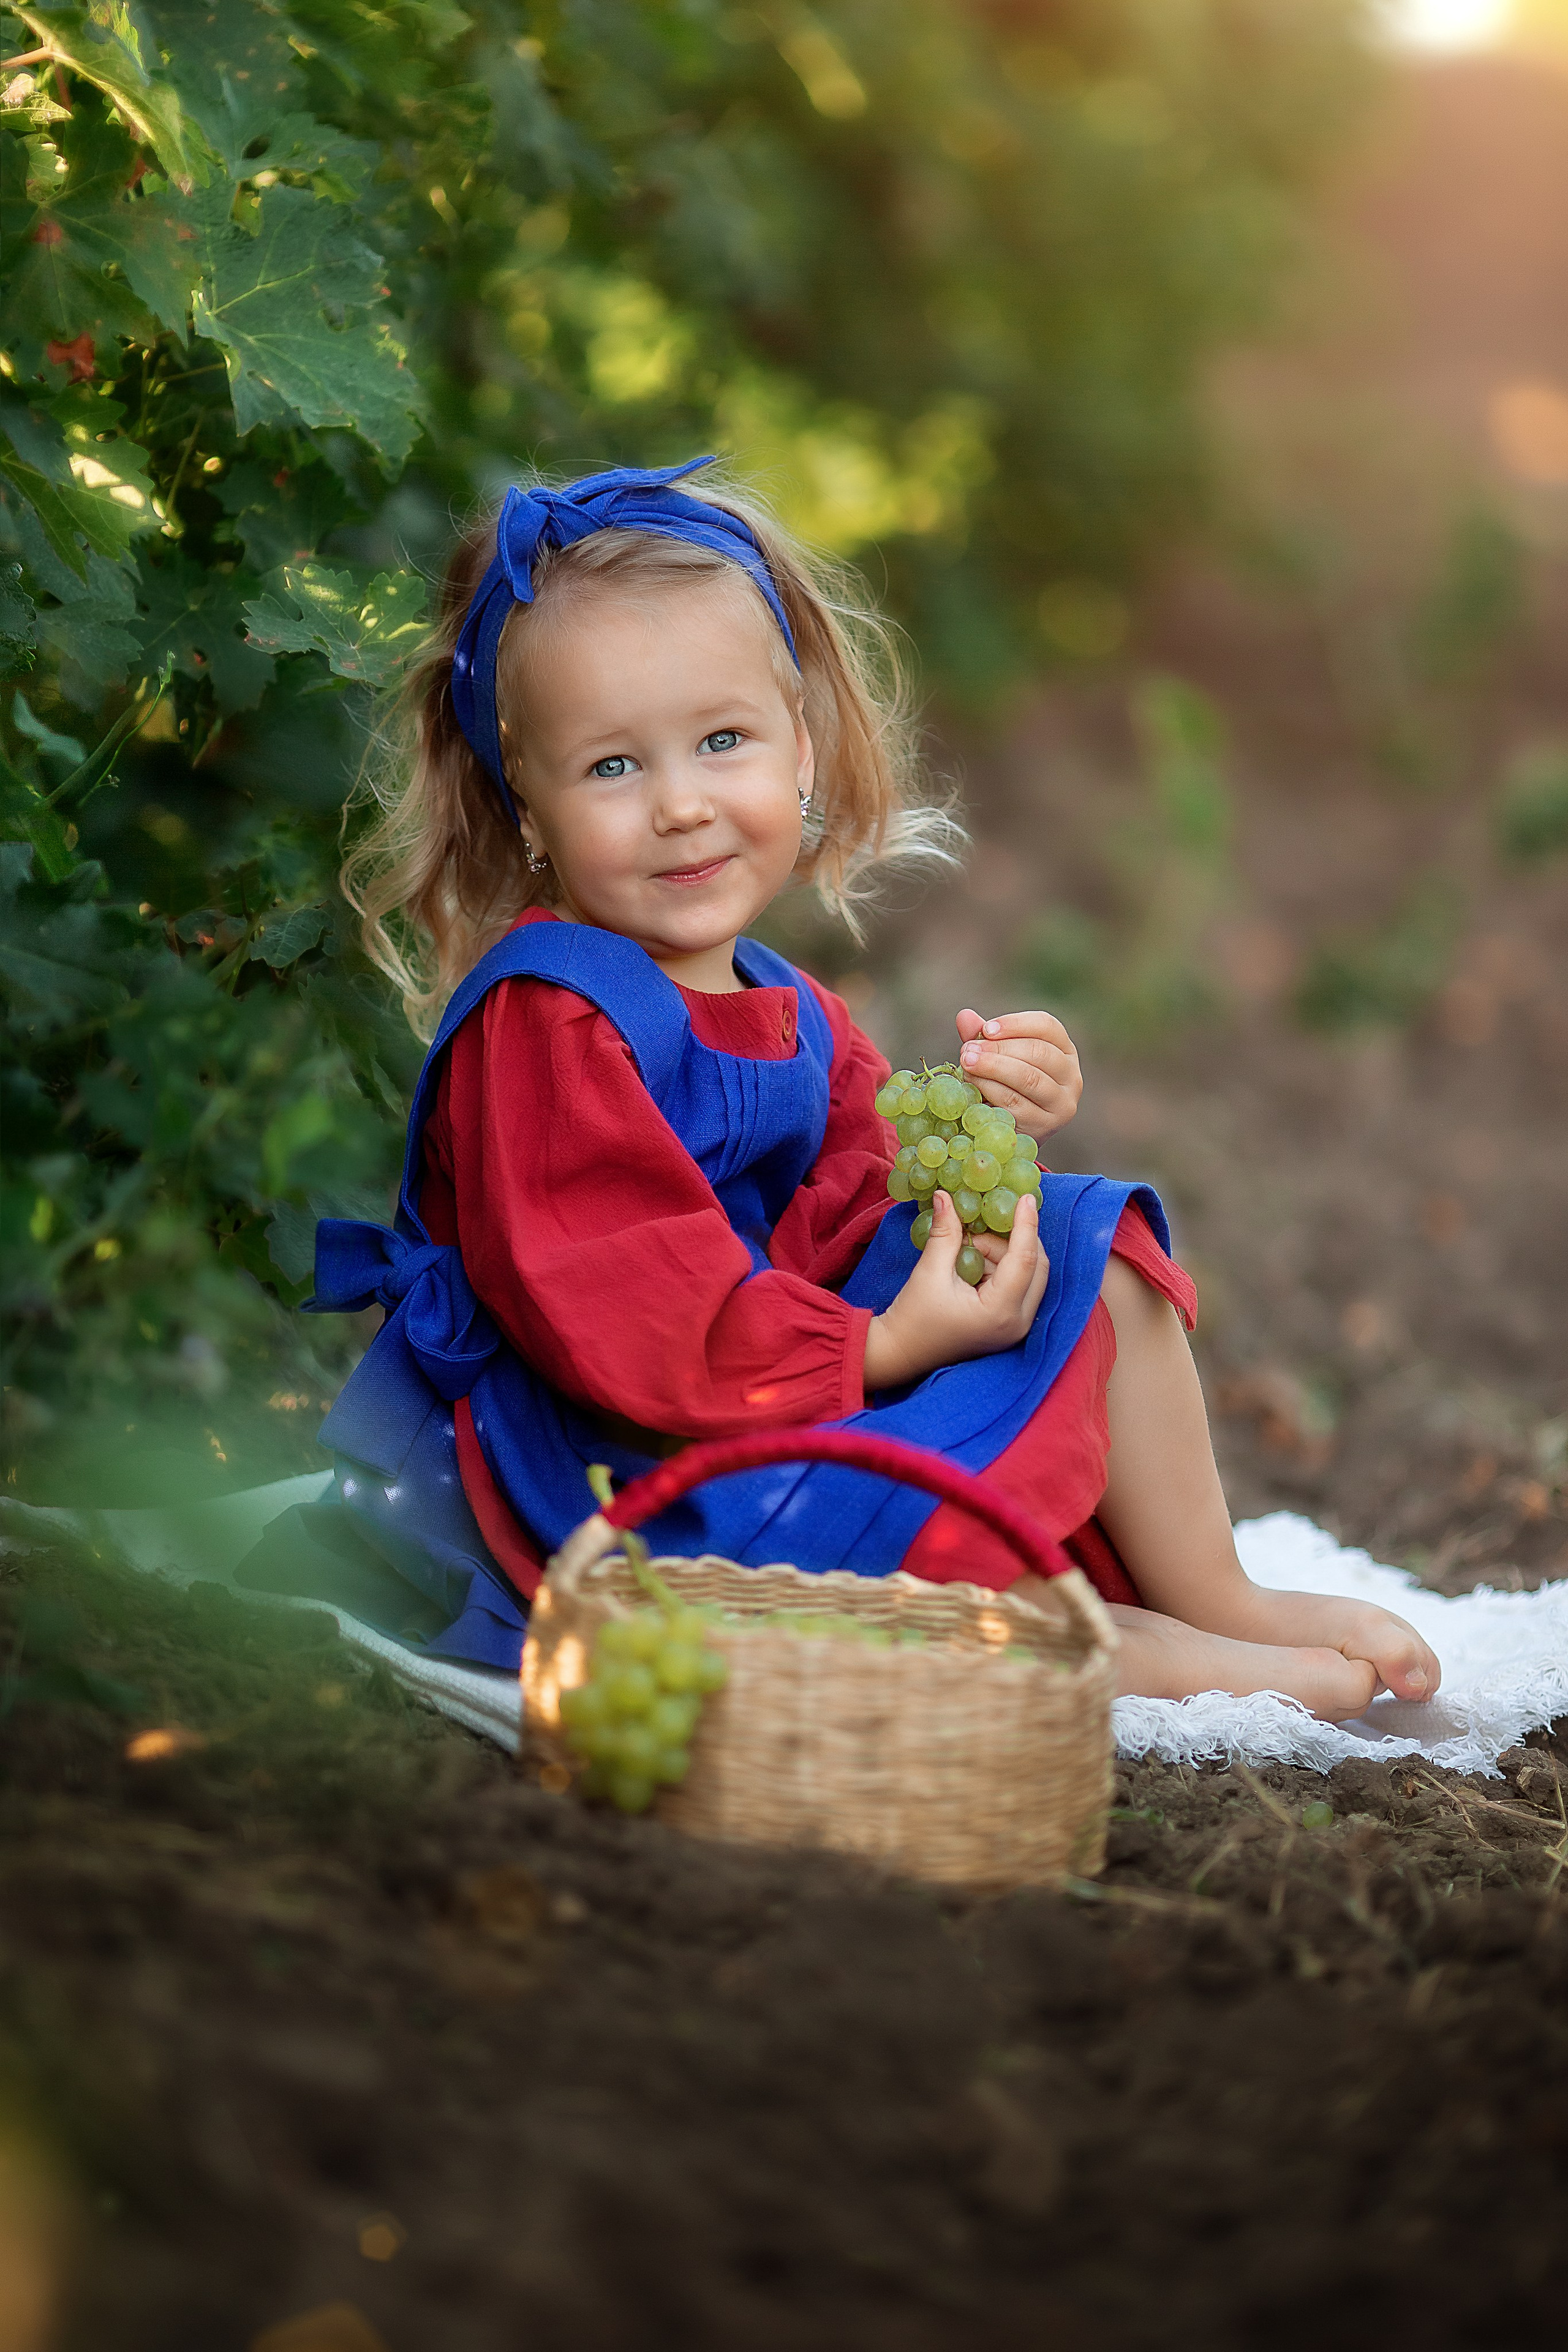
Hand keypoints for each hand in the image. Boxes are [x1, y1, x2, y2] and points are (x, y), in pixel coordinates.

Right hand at [863, 1190, 1049, 1390]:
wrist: (902, 1352)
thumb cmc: (913, 1317)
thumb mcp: (930, 1271)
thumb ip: (945, 1233)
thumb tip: (947, 1196)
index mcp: (1000, 1311)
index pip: (1024, 1259)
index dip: (1026, 1225)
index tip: (1025, 1198)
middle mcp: (1017, 1323)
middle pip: (1037, 1267)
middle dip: (1014, 1239)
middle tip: (985, 1224)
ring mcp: (1017, 1328)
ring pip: (1029, 1275)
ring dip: (1004, 1254)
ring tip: (966, 1248)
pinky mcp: (1010, 1326)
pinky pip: (1019, 1287)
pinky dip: (1001, 1268)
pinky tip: (973, 1262)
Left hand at [954, 1007, 1081, 1144]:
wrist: (1010, 1130)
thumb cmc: (1006, 1085)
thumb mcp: (998, 1057)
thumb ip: (985, 1037)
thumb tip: (964, 1016)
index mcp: (1065, 1050)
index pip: (1047, 1026)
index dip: (1015, 1024)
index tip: (986, 1029)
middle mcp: (1071, 1076)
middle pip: (1038, 1051)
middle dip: (999, 1048)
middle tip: (968, 1050)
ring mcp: (1061, 1103)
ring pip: (1028, 1077)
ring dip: (993, 1067)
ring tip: (966, 1063)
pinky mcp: (1044, 1125)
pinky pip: (1015, 1103)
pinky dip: (990, 1090)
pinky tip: (972, 1086)